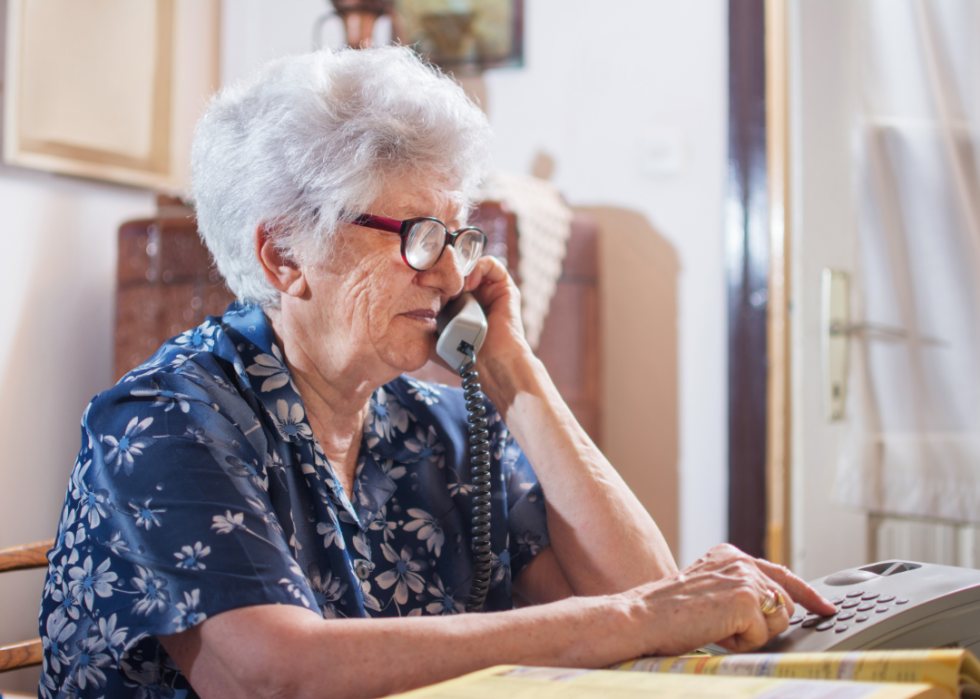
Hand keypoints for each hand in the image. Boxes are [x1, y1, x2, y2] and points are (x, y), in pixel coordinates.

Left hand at [430, 257, 533, 407]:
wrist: (491, 365)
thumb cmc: (463, 357)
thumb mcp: (433, 340)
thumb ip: (419, 327)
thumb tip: (397, 315)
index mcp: (457, 305)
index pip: (443, 279)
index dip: (432, 276)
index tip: (420, 280)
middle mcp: (473, 295)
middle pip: (456, 269)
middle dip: (444, 269)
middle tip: (432, 276)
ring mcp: (488, 290)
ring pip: (472, 264)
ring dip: (461, 269)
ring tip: (453, 285)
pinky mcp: (504, 288)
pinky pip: (491, 265)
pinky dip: (479, 267)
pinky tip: (469, 284)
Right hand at [625, 544, 835, 655]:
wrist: (643, 617)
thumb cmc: (668, 613)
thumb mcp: (708, 591)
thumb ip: (739, 589)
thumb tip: (776, 606)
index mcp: (731, 555)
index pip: (781, 574)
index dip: (808, 595)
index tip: (826, 608)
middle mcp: (741, 561)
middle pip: (785, 604)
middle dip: (764, 625)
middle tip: (724, 627)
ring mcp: (746, 579)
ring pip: (779, 621)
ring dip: (753, 635)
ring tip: (717, 628)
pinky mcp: (747, 601)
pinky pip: (763, 636)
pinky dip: (742, 644)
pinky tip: (716, 633)